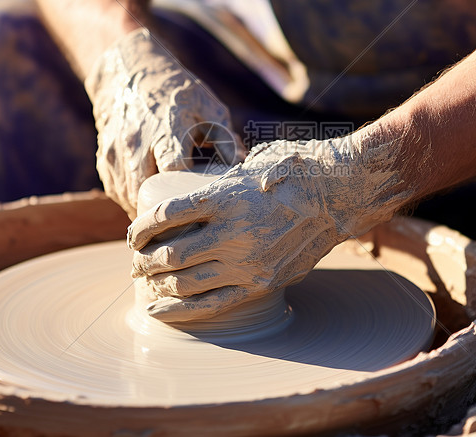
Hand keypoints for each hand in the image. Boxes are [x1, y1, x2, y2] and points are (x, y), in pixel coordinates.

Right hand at [85, 28, 244, 218]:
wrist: (128, 74)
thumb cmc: (177, 93)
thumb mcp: (207, 106)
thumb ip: (225, 138)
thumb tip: (244, 168)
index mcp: (167, 129)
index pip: (174, 169)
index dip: (187, 191)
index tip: (202, 206)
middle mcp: (137, 142)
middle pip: (146, 192)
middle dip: (164, 213)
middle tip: (185, 230)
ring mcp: (117, 152)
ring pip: (128, 198)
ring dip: (146, 214)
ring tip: (168, 229)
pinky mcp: (105, 159)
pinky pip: (117, 192)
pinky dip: (131, 204)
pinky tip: (149, 210)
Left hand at [127, 136, 410, 321]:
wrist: (341, 194)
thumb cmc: (295, 170)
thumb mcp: (250, 165)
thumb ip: (220, 183)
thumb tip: (194, 195)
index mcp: (226, 197)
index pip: (165, 216)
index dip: (141, 228)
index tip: (134, 234)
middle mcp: (233, 233)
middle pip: (170, 255)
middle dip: (143, 262)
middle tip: (136, 262)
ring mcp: (248, 263)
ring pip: (185, 283)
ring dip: (157, 285)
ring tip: (147, 282)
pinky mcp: (261, 284)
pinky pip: (211, 304)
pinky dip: (178, 311)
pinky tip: (158, 311)